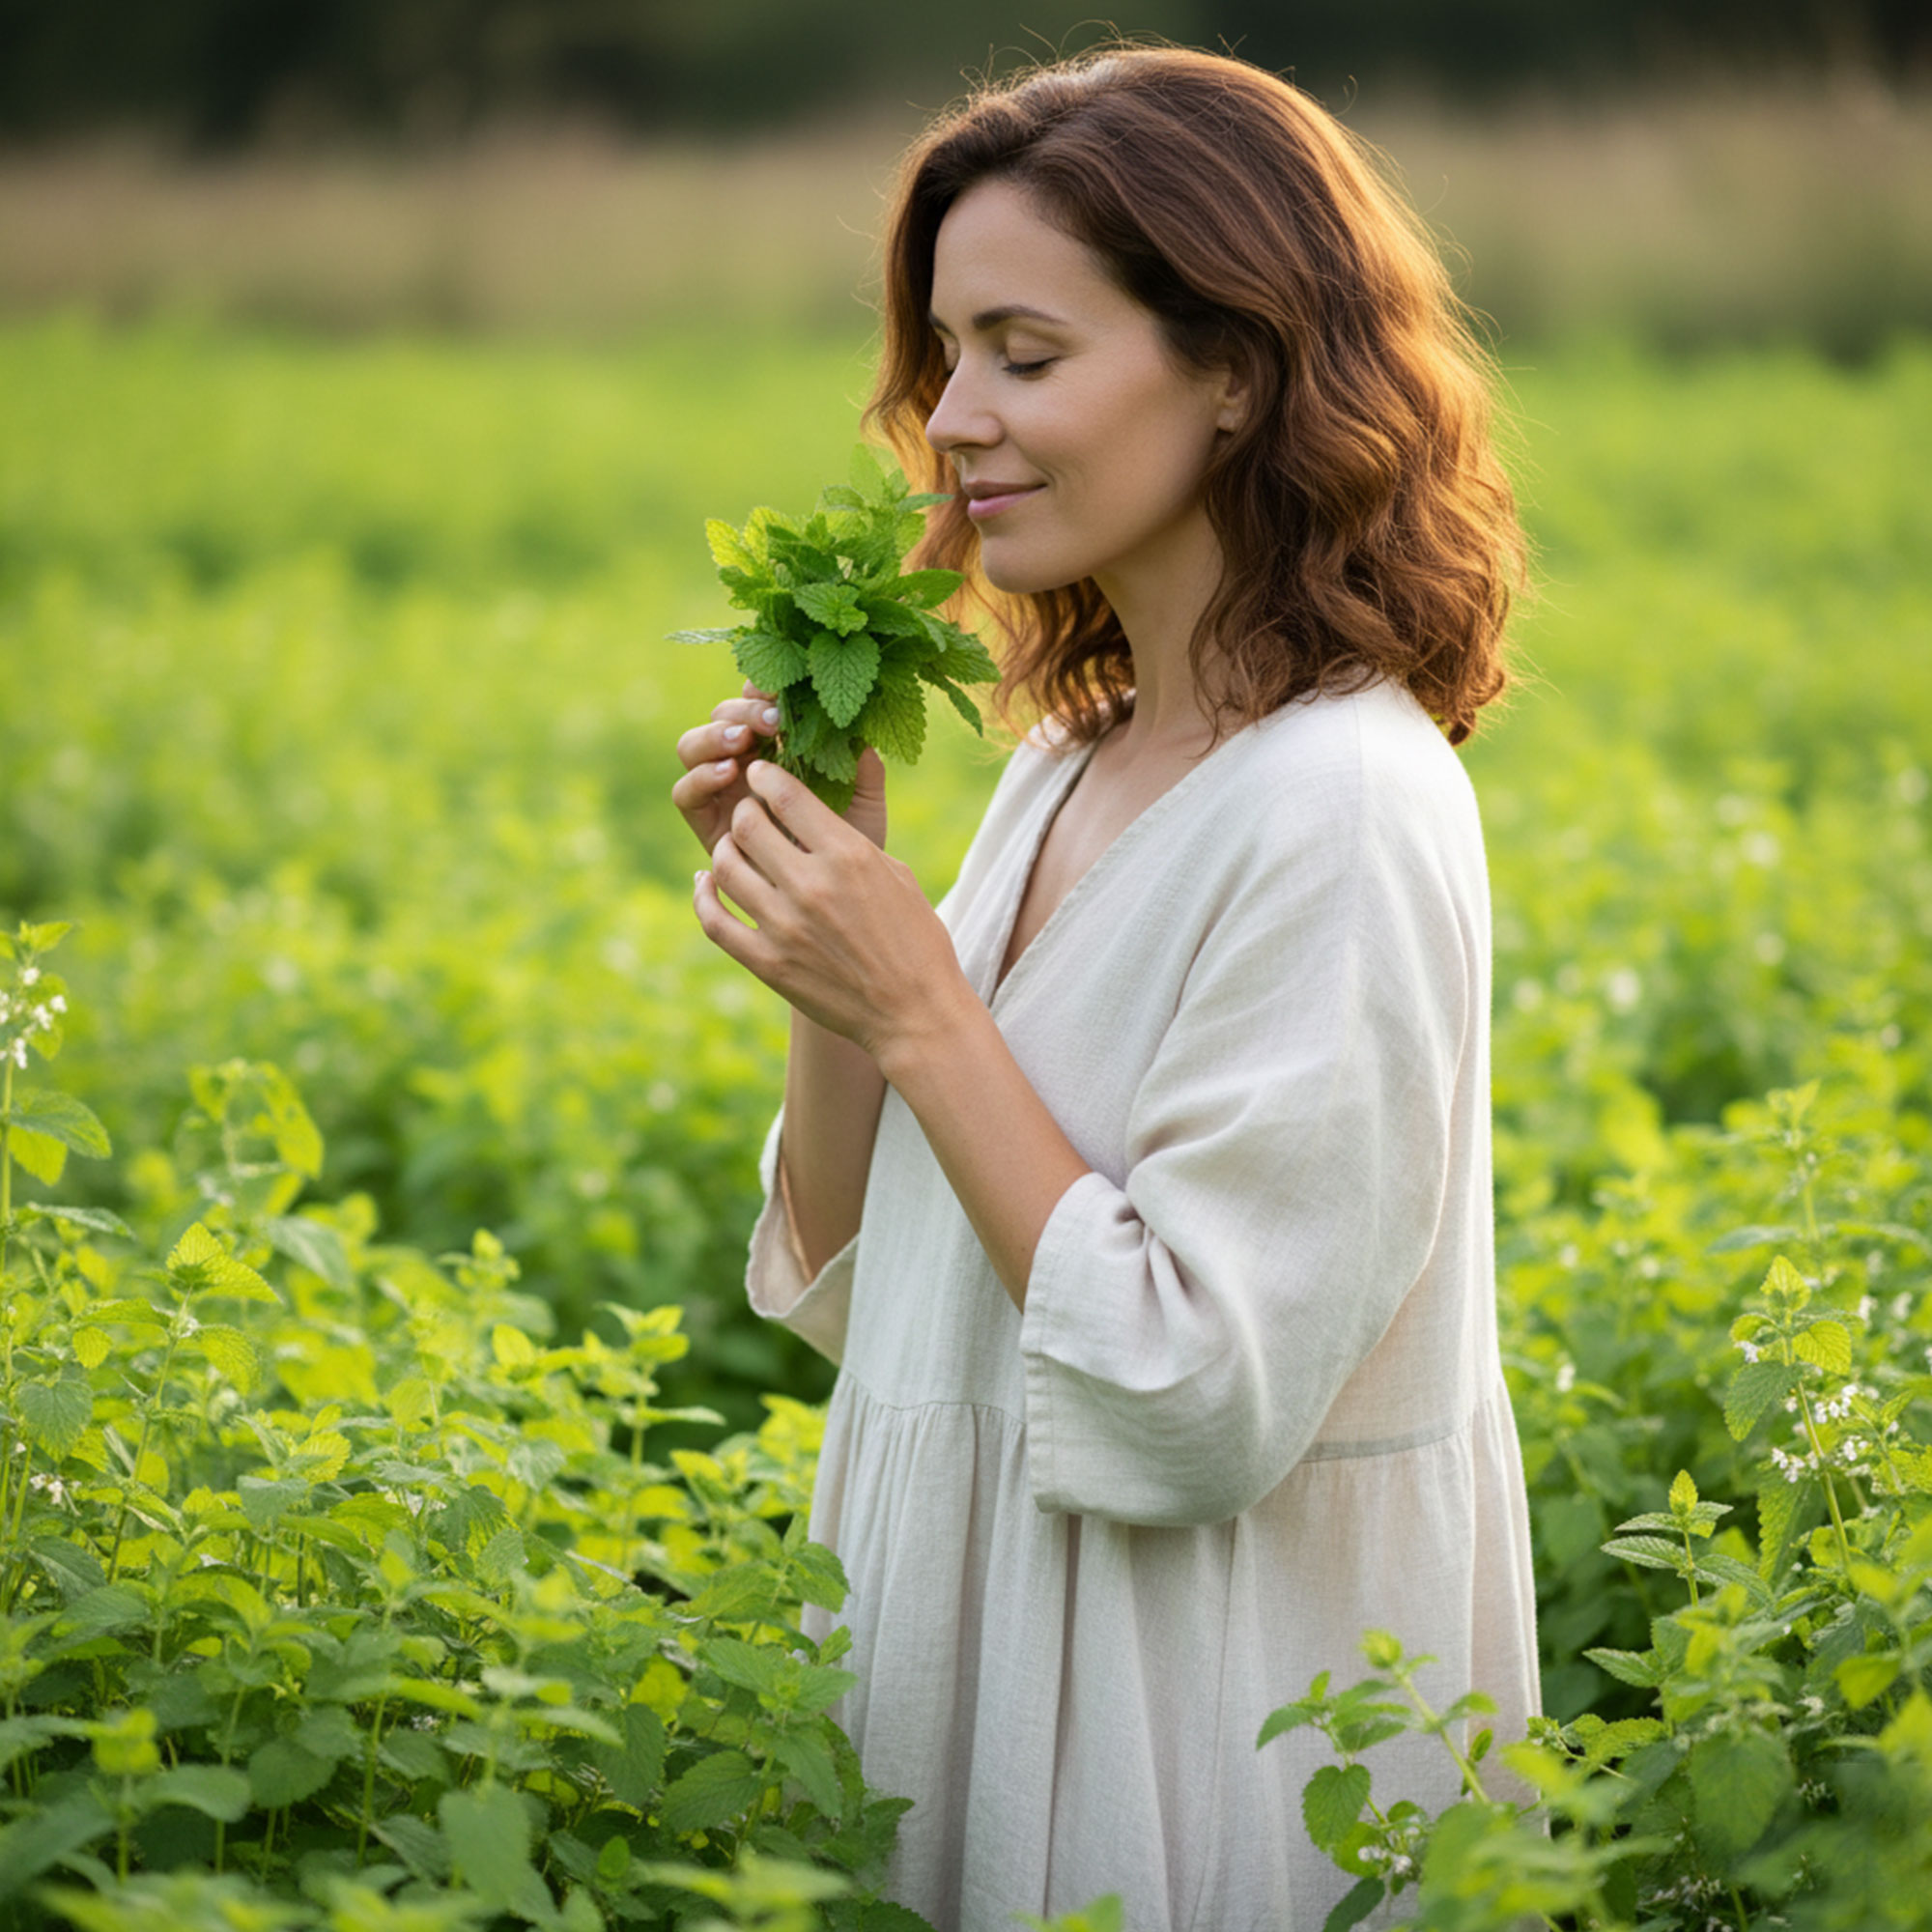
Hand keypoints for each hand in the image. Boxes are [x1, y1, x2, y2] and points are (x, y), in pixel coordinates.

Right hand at [672, 683, 888, 855]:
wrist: (837, 903)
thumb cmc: (851, 847)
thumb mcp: (865, 803)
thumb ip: (863, 768)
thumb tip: (862, 732)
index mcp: (778, 745)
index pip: (757, 702)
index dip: (761, 690)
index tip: (783, 694)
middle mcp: (743, 761)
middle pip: (720, 717)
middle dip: (740, 711)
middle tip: (771, 722)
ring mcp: (721, 790)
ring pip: (692, 746)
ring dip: (712, 736)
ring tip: (741, 742)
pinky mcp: (706, 822)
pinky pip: (686, 794)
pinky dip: (699, 778)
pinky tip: (728, 774)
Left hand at [694, 759, 969, 1062]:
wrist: (914, 1012)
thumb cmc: (915, 938)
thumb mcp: (895, 873)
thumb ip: (850, 837)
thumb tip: (817, 807)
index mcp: (848, 855)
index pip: (786, 795)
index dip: (765, 777)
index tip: (760, 773)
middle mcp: (811, 885)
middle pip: (747, 825)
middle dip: (745, 810)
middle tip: (750, 813)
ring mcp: (784, 926)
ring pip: (724, 867)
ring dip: (724, 849)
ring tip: (734, 848)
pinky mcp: (767, 963)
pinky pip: (714, 920)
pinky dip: (703, 895)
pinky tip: (706, 884)